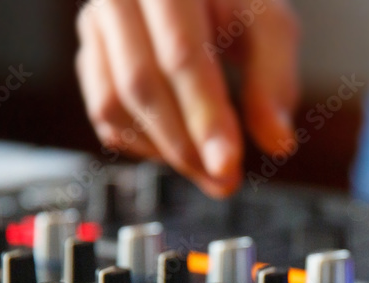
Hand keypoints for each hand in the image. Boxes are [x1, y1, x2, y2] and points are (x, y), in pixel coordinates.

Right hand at [76, 0, 300, 197]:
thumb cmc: (236, 3)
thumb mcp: (270, 28)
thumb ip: (274, 83)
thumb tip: (278, 143)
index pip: (181, 54)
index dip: (204, 116)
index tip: (227, 165)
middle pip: (140, 83)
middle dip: (185, 144)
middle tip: (225, 179)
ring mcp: (96, 27)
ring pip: (114, 103)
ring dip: (163, 150)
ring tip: (210, 167)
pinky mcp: (90, 57)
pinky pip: (104, 115)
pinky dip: (143, 144)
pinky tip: (181, 146)